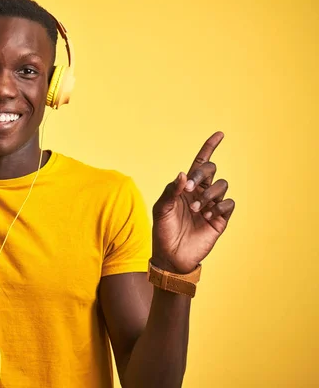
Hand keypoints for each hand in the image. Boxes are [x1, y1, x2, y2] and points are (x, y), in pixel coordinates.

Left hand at [151, 132, 234, 273]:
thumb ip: (171, 190)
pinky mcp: (221, 219)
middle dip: (202, 174)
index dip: (210, 147)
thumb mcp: (161, 209)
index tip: (220, 134)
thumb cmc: (163, 231)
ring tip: (197, 210)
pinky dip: (219, 206)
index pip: (200, 163)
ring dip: (209, 194)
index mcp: (186, 187)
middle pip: (211, 170)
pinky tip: (208, 216)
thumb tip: (182, 174)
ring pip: (222, 185)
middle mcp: (200, 193)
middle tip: (190, 187)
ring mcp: (212, 205)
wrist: (171, 256)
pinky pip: (229, 203)